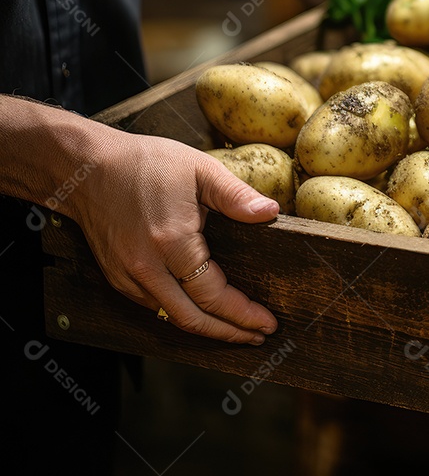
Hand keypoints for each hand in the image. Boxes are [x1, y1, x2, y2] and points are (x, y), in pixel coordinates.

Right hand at [71, 130, 278, 343]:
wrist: (85, 167)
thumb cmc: (145, 163)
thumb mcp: (199, 169)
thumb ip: (236, 195)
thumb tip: (270, 213)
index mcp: (172, 242)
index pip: (213, 295)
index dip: (243, 314)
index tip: (268, 323)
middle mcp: (146, 267)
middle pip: (192, 319)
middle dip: (229, 333)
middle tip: (259, 337)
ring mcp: (127, 276)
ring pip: (171, 316)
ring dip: (205, 328)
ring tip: (237, 329)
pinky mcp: (116, 276)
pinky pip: (154, 305)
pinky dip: (181, 314)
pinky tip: (201, 310)